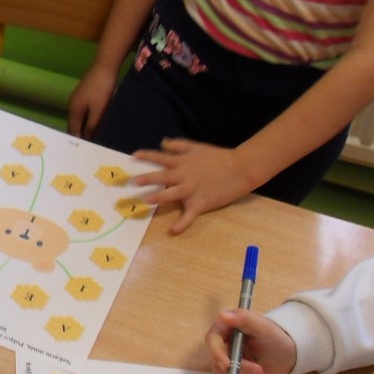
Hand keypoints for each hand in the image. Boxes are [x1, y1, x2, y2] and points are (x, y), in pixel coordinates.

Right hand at [67, 63, 117, 138]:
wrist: (104, 67)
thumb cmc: (102, 89)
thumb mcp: (99, 109)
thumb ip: (92, 124)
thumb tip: (88, 137)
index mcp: (74, 110)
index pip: (73, 129)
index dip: (78, 139)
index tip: (83, 150)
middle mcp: (72, 104)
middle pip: (73, 123)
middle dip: (78, 133)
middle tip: (87, 145)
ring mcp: (76, 97)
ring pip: (77, 116)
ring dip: (82, 125)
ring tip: (90, 135)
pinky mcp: (82, 93)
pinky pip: (81, 110)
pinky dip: (84, 118)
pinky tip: (92, 120)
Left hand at [133, 138, 257, 233]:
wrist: (241, 169)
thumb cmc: (218, 158)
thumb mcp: (197, 147)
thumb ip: (179, 145)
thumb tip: (162, 142)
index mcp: (183, 162)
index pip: (161, 158)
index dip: (147, 156)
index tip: (133, 157)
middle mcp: (185, 176)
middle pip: (163, 176)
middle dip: (147, 179)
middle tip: (133, 182)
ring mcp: (193, 189)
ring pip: (173, 193)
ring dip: (160, 197)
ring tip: (147, 200)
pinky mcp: (202, 202)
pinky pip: (190, 214)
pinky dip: (182, 223)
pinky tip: (173, 231)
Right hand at [204, 309, 297, 373]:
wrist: (287, 356)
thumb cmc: (275, 338)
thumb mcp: (263, 327)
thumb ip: (244, 319)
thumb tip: (223, 315)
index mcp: (226, 327)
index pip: (212, 339)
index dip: (216, 353)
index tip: (226, 365)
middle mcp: (222, 341)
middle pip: (215, 358)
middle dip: (236, 368)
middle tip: (257, 372)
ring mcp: (226, 357)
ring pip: (222, 372)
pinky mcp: (231, 370)